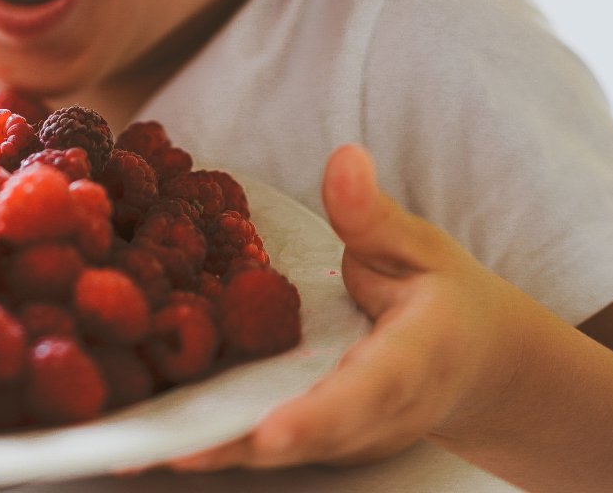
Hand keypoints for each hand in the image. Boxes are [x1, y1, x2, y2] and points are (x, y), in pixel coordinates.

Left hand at [165, 143, 521, 470]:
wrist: (476, 363)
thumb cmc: (441, 295)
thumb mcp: (418, 246)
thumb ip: (373, 214)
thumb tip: (344, 159)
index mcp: (412, 362)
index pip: (366, 394)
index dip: (316, 417)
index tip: (270, 433)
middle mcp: (377, 415)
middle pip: (306, 440)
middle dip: (237, 447)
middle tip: (169, 449)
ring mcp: (346, 438)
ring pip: (274, 453)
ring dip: (208, 453)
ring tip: (136, 450)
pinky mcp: (316, 441)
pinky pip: (259, 445)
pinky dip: (207, 444)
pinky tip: (145, 438)